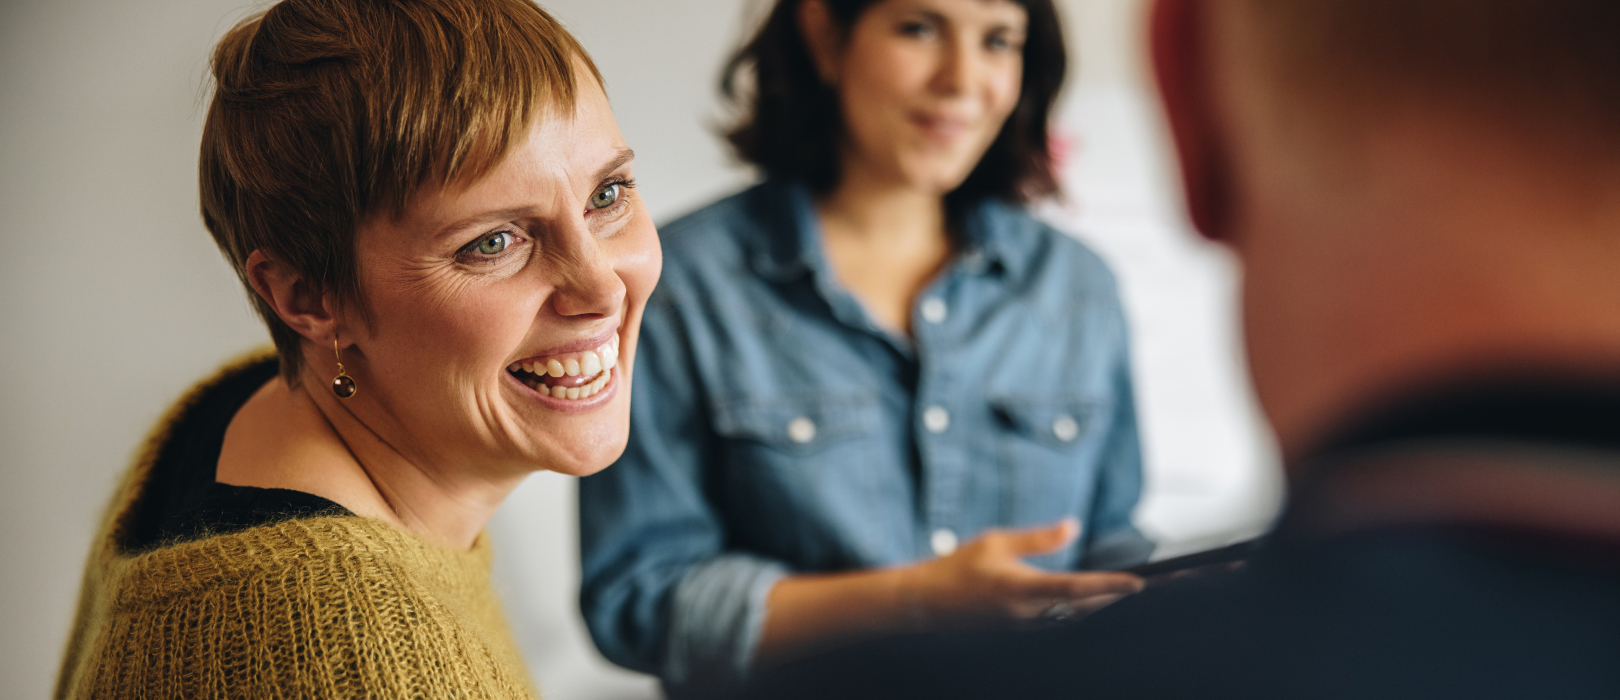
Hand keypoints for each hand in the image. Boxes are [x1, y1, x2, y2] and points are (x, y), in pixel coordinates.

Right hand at [899, 518, 1143, 631]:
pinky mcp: (1019, 629)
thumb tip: (1072, 527)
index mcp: (1021, 588)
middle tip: (1143, 586)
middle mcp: (1027, 612)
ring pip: (1073, 618)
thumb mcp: (996, 542)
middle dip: (1114, 598)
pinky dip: (1079, 612)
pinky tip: (1088, 602)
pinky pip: (1059, 622)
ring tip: (1123, 592)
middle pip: (1084, 608)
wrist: (927, 603)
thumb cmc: (958, 567)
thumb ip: (1038, 539)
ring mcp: (1024, 625)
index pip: (1077, 588)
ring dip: (1099, 606)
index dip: (1111, 587)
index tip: (1138, 582)